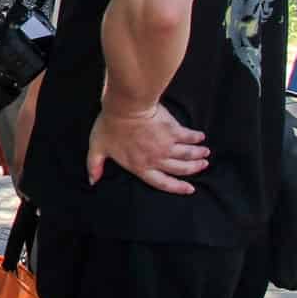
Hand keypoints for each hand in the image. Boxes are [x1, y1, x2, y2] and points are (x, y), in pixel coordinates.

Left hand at [85, 102, 208, 194]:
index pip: (162, 182)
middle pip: (180, 169)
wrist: (126, 108)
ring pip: (187, 154)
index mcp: (140, 166)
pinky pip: (189, 136)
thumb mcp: (97, 147)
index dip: (177, 188)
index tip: (190, 189)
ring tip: (205, 153)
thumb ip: (94, 165)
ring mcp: (167, 146)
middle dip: (193, 169)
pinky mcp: (173, 131)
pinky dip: (196, 138)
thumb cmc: (110, 126)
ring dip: (198, 155)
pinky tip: (200, 137)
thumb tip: (92, 181)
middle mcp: (157, 159)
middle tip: (202, 166)